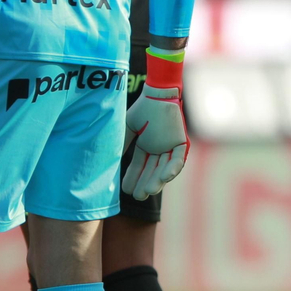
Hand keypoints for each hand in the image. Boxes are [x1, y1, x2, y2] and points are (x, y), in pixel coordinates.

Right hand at [123, 85, 190, 199]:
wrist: (157, 94)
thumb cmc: (143, 108)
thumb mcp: (128, 129)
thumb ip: (122, 144)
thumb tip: (110, 161)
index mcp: (147, 146)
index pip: (139, 166)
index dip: (133, 177)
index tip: (125, 190)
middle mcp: (159, 149)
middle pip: (152, 171)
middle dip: (145, 183)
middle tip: (138, 196)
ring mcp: (170, 146)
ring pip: (164, 168)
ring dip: (158, 180)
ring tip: (149, 192)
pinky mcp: (181, 142)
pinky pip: (179, 159)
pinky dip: (173, 168)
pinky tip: (165, 178)